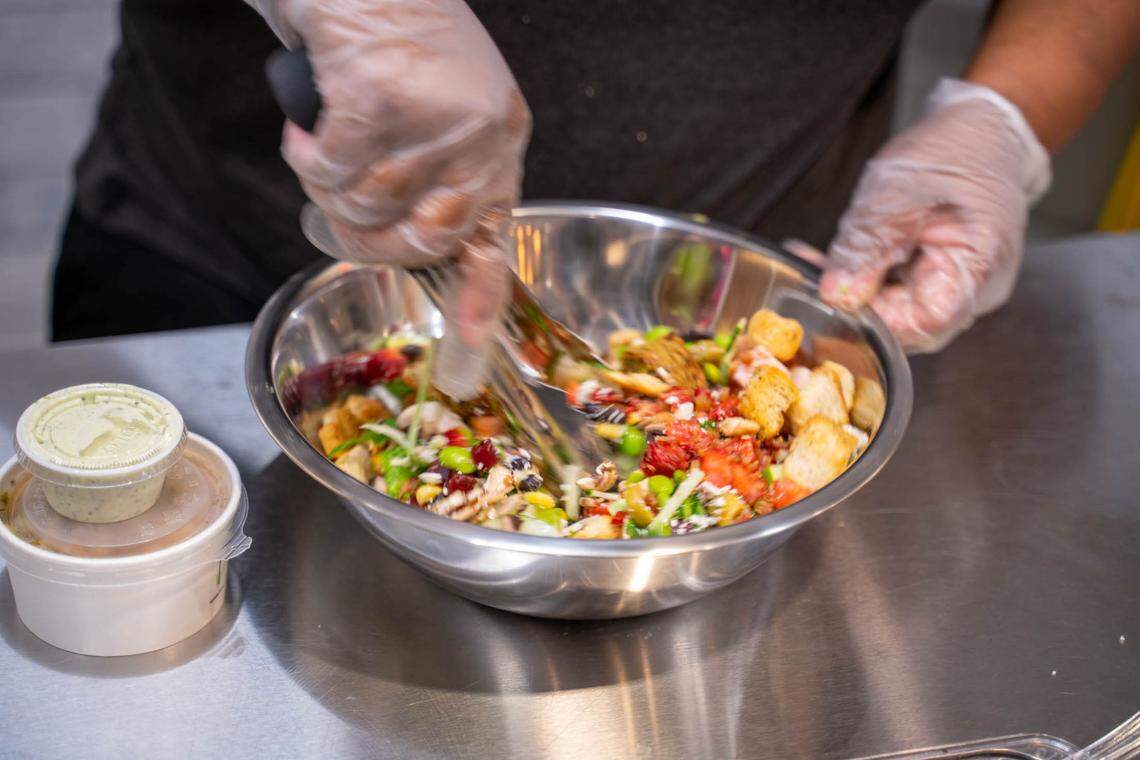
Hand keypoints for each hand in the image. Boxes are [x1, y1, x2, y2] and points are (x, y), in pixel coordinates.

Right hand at [253, 0, 529, 395]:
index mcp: (500, 144)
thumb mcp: (452, 111)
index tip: (466, 353)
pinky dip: (304, 155)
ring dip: (328, 186)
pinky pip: (328, 170)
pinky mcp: (378, 99)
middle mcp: (479, 136)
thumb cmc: (401, 47)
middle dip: (365, 239)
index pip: (491, 240)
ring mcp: (433, 119)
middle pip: (416, 240)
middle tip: (338, 207)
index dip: (477, 303)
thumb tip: (410, 248)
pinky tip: (307, 129)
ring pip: (364, 207)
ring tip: (326, 146)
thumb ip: (444, 177)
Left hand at [819, 79, 1049, 352]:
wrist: (984, 130)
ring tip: (818, 258)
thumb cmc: (951, 151)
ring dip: (858, 291)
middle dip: (857, 304)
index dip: (873, 319)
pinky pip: (903, 295)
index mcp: (978, 268)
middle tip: (813, 270)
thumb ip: (866, 248)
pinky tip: (839, 259)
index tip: (831, 294)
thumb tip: (837, 297)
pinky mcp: (943, 280)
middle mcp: (977, 291)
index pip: (922, 324)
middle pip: (910, 325)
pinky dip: (870, 281)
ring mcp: (963, 289)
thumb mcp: (896, 192)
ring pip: (901, 311)